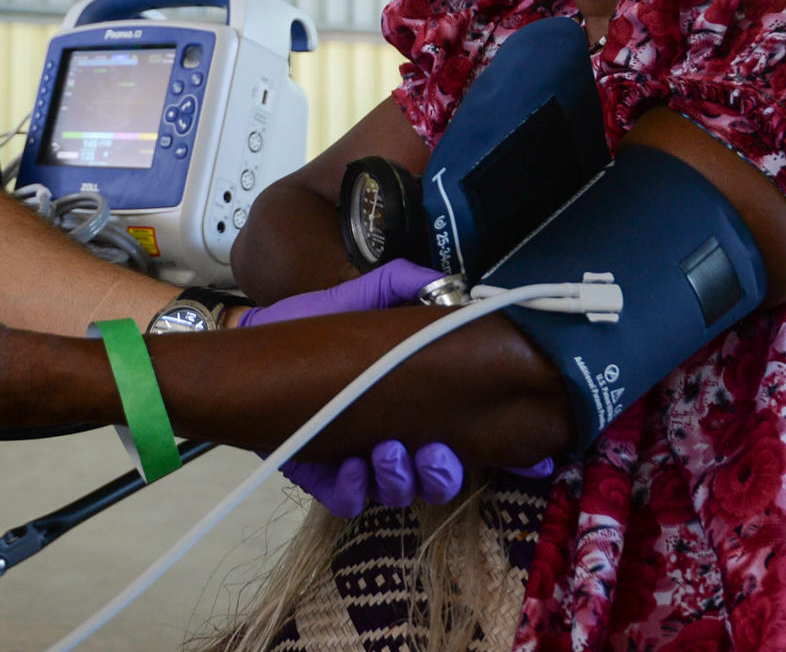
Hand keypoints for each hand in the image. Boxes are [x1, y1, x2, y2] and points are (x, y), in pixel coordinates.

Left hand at [238, 260, 552, 513]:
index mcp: (420, 403)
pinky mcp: (322, 477)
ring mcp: (362, 463)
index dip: (507, 452)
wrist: (256, 340)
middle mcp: (399, 439)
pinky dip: (352, 488)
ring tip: (383, 452)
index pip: (474, 435)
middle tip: (431, 451)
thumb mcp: (365, 296)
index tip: (529, 456)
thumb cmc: (318, 321)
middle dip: (442, 472)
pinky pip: (348, 500)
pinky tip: (346, 464)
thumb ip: (408, 285)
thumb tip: (455, 285)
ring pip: (399, 493)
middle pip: (442, 479)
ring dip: (399, 478)